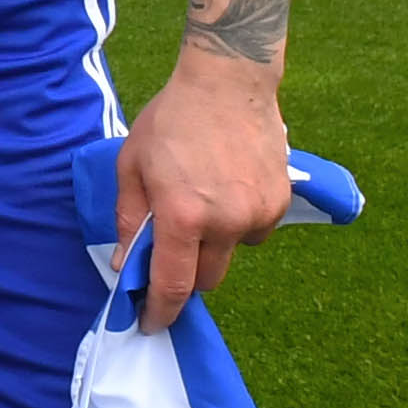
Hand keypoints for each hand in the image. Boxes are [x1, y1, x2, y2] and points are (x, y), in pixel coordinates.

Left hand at [114, 53, 292, 331]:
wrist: (228, 82)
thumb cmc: (170, 120)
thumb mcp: (131, 167)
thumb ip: (129, 220)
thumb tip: (126, 265)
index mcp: (183, 216)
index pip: (174, 285)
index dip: (160, 311)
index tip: (151, 325)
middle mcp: (226, 222)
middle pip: (207, 279)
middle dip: (187, 275)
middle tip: (172, 249)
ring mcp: (258, 213)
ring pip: (232, 254)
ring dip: (214, 244)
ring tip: (202, 200)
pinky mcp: (281, 202)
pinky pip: (254, 231)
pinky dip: (238, 222)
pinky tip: (227, 187)